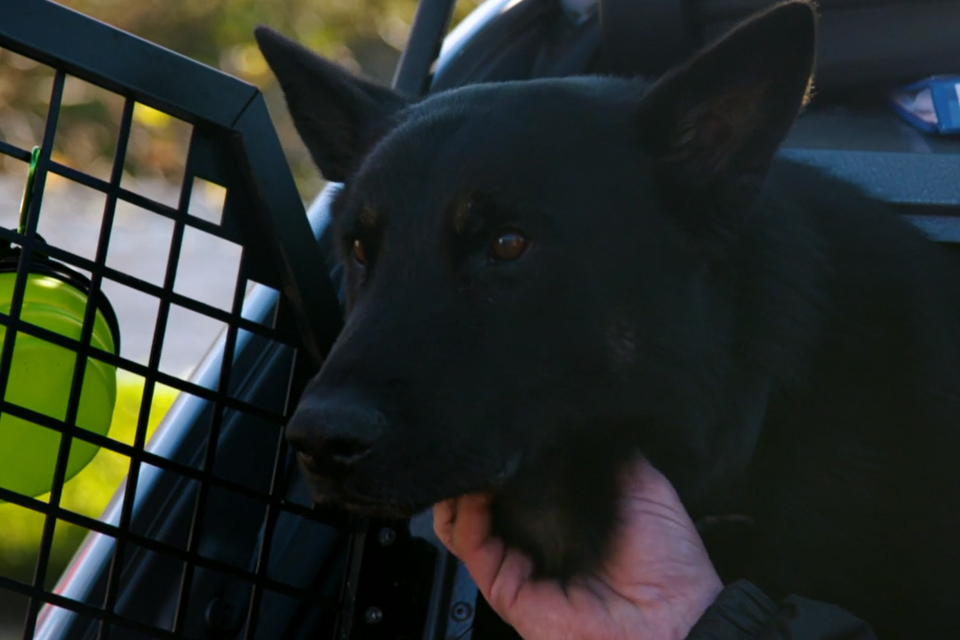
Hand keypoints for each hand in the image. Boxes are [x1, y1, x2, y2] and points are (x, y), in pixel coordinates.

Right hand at [433, 457, 722, 639]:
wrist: (679, 614)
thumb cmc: (668, 561)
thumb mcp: (640, 484)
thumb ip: (604, 454)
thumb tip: (575, 416)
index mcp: (560, 520)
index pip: (510, 486)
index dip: (500, 457)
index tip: (500, 429)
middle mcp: (533, 543)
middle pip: (475, 505)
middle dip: (471, 470)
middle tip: (480, 442)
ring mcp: (517, 568)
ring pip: (459, 526)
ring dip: (459, 489)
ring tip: (476, 461)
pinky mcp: (507, 591)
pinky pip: (470, 548)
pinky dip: (466, 514)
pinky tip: (480, 488)